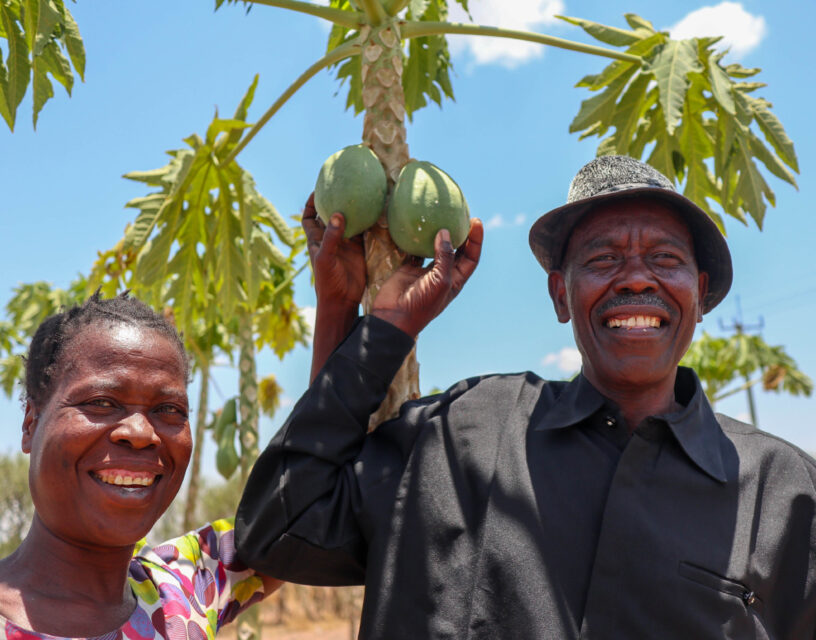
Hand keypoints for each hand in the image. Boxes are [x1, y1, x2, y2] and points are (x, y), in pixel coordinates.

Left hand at [302, 193, 365, 311]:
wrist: (342, 299)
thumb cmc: (327, 280)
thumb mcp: (325, 258)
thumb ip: (331, 237)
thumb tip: (337, 214)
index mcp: (316, 239)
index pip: (309, 217)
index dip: (311, 204)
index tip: (319, 190)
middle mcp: (330, 238)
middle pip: (330, 215)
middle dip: (335, 201)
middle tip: (344, 186)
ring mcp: (345, 243)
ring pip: (348, 221)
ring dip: (353, 210)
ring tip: (361, 194)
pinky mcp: (359, 249)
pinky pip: (363, 231)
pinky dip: (367, 222)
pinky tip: (374, 211)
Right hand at [371, 218, 482, 338]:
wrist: (394, 317)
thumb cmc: (422, 303)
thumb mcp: (440, 281)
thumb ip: (445, 257)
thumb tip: (445, 232)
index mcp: (456, 280)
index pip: (471, 257)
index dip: (476, 240)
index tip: (476, 222)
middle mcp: (443, 274)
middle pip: (456, 250)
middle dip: (461, 234)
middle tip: (461, 214)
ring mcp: (426, 271)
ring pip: (436, 248)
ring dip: (440, 234)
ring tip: (442, 216)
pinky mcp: (409, 268)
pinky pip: (415, 250)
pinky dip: (417, 239)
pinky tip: (419, 226)